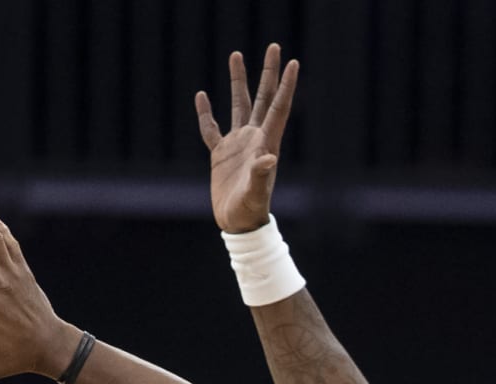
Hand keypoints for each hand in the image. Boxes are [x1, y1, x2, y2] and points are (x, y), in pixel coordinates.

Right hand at [196, 44, 299, 232]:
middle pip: (262, 97)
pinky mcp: (221, 154)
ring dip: (238, 80)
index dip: (286, 85)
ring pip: (238, 104)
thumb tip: (269, 159)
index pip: (278, 107)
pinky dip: (206, 113)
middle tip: (274, 46)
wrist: (238, 224)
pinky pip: (211, 129)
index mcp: (266, 143)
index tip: (292, 62)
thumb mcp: (256, 193)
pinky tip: (202, 96)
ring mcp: (237, 144)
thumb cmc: (250, 211)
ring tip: (236, 54)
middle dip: (267, 72)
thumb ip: (261, 175)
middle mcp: (254, 138)